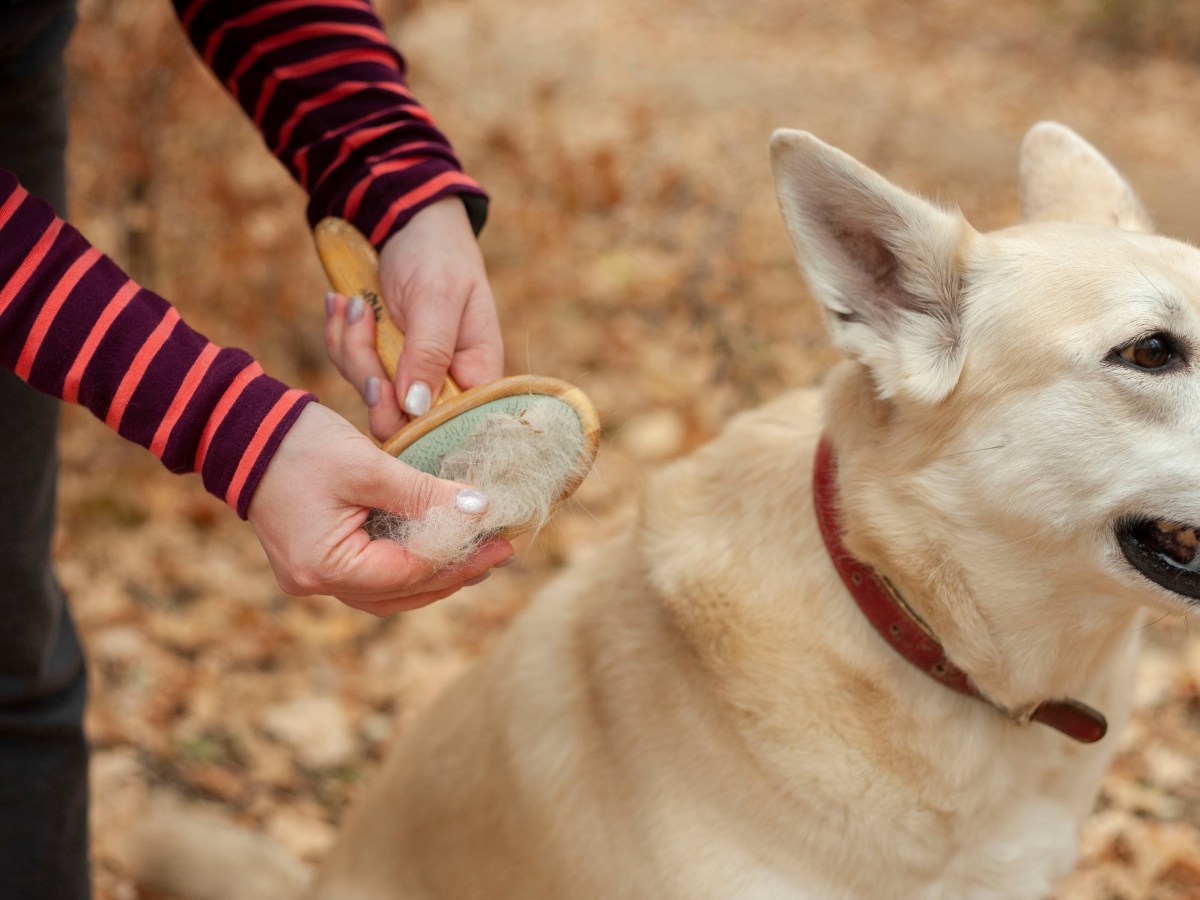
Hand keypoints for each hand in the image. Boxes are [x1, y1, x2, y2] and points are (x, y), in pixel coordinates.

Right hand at [246, 403, 513, 614]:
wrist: (239, 430)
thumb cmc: (299, 443)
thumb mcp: (368, 465)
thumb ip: (422, 493)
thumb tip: (479, 510)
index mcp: (326, 565)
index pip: (410, 574)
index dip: (461, 559)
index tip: (502, 541)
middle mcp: (316, 584)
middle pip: (402, 593)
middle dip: (454, 573)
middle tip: (500, 549)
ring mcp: (312, 577)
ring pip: (390, 591)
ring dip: (434, 574)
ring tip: (479, 552)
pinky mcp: (316, 562)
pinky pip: (373, 576)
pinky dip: (408, 565)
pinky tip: (439, 547)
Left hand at [325, 196, 503, 441]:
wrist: (409, 219)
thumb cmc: (438, 253)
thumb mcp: (436, 298)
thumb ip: (428, 353)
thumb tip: (416, 408)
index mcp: (476, 373)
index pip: (450, 424)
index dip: (412, 421)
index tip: (380, 387)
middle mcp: (445, 381)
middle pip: (400, 414)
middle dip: (368, 368)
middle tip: (361, 318)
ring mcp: (410, 372)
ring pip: (369, 391)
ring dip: (350, 344)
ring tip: (353, 301)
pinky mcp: (383, 360)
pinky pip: (353, 366)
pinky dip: (341, 335)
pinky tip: (342, 303)